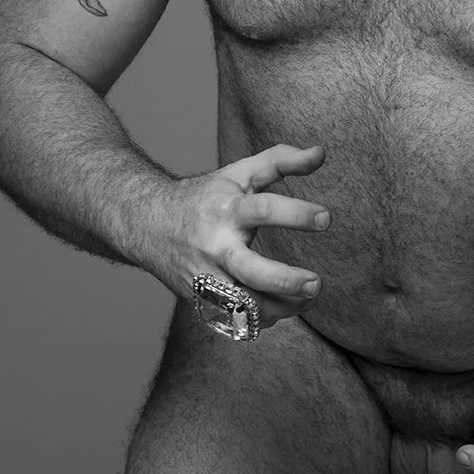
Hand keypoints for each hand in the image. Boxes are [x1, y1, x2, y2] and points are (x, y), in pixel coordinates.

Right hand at [159, 142, 330, 329]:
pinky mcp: (199, 300)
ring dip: (282, 308)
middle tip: (316, 283)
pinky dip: (261, 319)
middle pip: (252, 271)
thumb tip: (321, 153)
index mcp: (227, 209)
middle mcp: (215, 246)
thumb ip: (281, 161)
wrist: (147, 224)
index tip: (326, 218)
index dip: (297, 214)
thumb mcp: (239, 173)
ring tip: (308, 298)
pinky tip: (281, 308)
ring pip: (244, 306)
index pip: (264, 210)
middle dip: (287, 281)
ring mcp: (205, 277)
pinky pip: (234, 320)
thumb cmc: (205, 197)